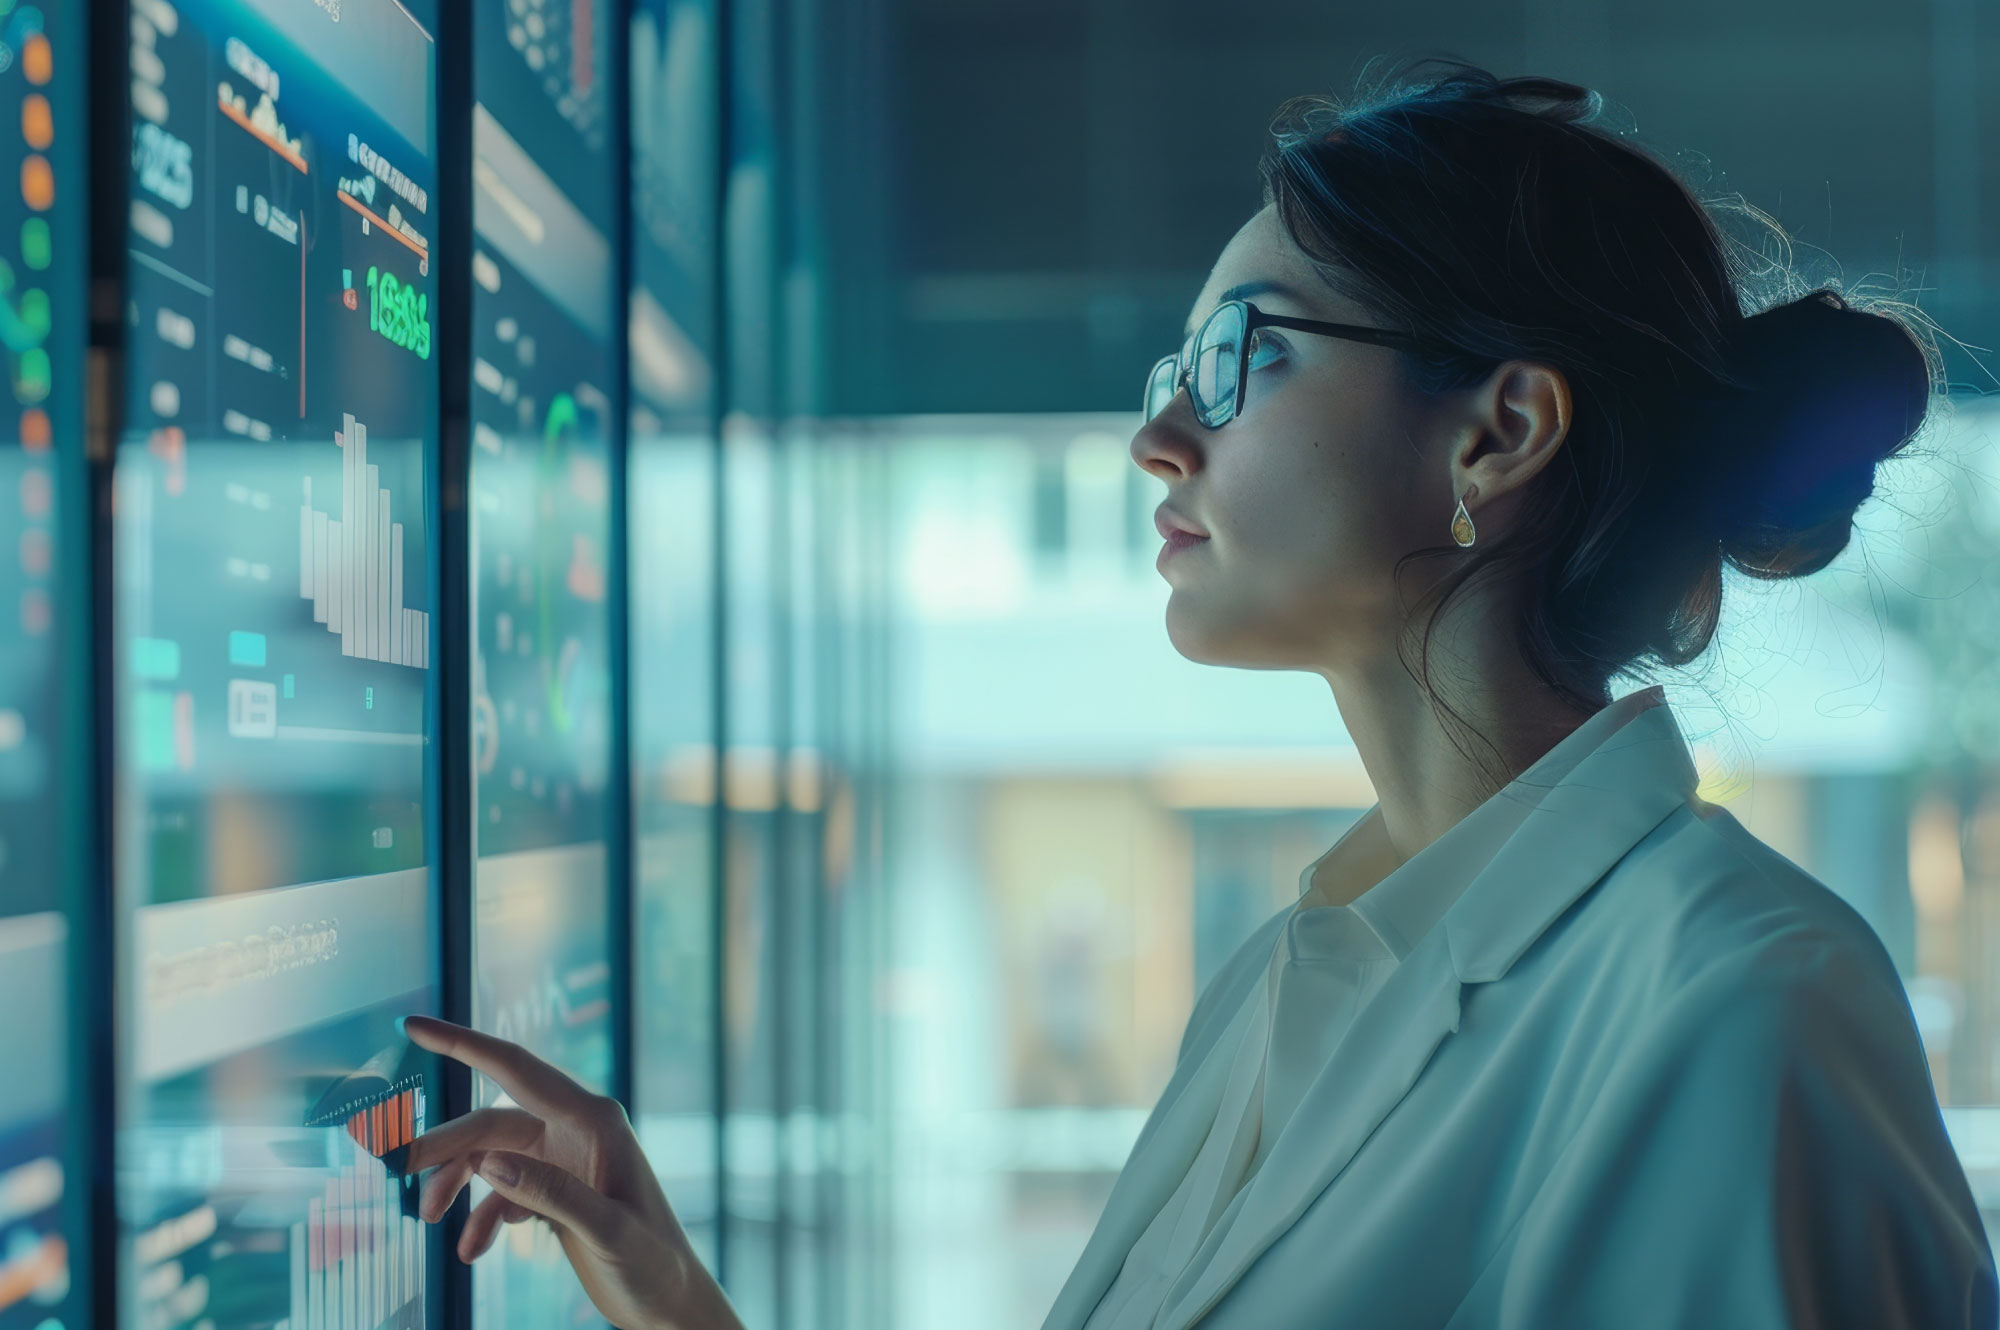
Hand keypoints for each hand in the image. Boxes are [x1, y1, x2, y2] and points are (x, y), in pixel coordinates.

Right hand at [401, 1014, 743, 1329]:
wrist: (671, 1302)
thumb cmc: (653, 1263)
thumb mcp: (607, 1231)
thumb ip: (553, 1195)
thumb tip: (489, 1164)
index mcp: (594, 1120)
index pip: (516, 1068)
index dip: (462, 1044)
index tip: (413, 1025)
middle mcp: (577, 1129)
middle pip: (492, 1120)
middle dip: (445, 1144)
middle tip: (401, 1167)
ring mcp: (565, 1160)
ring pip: (490, 1156)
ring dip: (456, 1184)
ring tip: (429, 1218)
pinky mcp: (557, 1191)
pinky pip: (502, 1192)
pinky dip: (481, 1217)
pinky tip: (472, 1250)